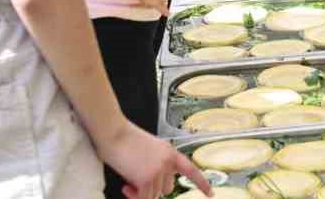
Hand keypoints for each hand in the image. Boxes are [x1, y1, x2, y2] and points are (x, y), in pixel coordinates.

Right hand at [95, 122, 209, 198]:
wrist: (113, 133)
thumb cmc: (125, 140)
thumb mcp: (149, 150)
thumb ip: (157, 164)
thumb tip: (153, 185)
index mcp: (170, 152)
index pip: (191, 170)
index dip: (202, 183)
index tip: (210, 193)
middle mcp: (168, 162)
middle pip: (167, 188)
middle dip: (152, 188)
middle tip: (135, 182)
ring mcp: (159, 170)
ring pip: (154, 195)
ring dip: (140, 192)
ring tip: (128, 180)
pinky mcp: (147, 179)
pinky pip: (143, 198)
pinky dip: (133, 196)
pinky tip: (125, 186)